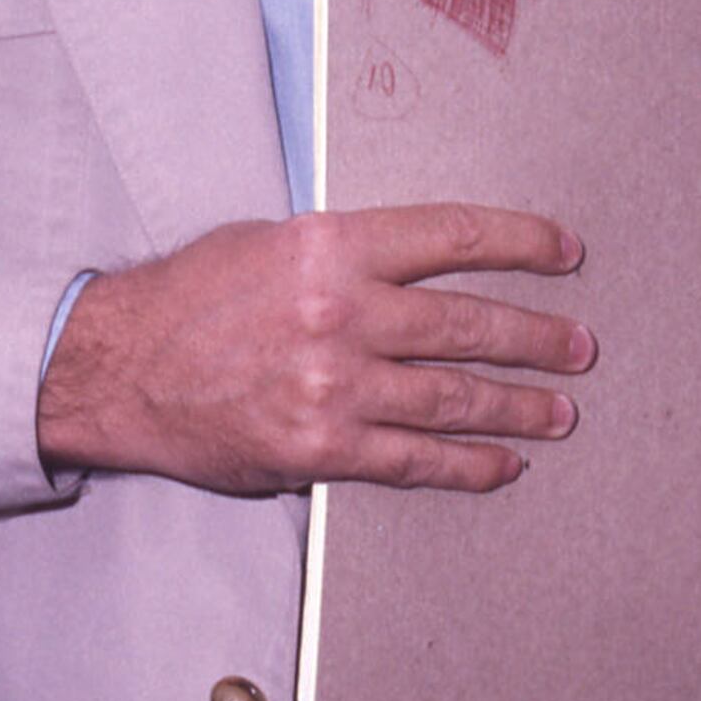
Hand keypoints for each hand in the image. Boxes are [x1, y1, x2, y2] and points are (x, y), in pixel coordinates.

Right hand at [38, 204, 589, 493]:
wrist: (120, 368)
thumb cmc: (195, 297)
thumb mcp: (274, 242)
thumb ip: (352, 253)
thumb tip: (426, 263)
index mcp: (335, 244)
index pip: (455, 235)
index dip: (523, 243)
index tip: (565, 252)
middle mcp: (342, 310)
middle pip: (469, 322)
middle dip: (537, 337)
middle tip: (580, 346)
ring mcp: (334, 384)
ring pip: (454, 396)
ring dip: (519, 406)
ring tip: (560, 410)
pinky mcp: (320, 447)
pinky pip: (415, 461)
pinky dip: (468, 465)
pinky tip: (503, 464)